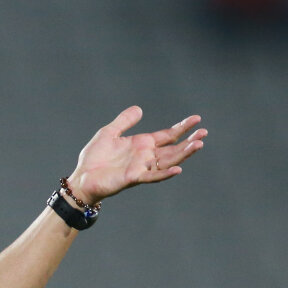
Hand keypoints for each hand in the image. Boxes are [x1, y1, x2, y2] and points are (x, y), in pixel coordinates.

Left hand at [67, 106, 206, 204]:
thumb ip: (124, 121)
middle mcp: (145, 156)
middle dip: (189, 141)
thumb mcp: (109, 132)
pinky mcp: (134, 178)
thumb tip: (139, 109)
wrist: (82, 177)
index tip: (197, 119)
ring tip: (198, 145)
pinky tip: (178, 169)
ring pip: (168, 161)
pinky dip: (166, 173)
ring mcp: (142, 168)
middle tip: (204, 133)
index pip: (167, 135)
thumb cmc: (94, 158)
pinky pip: (153, 176)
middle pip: (173, 148)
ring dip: (183, 154)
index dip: (182, 127)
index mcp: (142, 144)